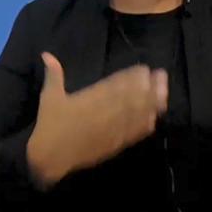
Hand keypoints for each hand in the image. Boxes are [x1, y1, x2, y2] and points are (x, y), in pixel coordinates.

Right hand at [25, 52, 167, 189]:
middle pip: (132, 98)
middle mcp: (105, 112)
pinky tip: (154, 118)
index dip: (132, 77)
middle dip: (149, 87)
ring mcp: (113, 129)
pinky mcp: (115, 143)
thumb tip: (46, 53)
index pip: (116, 85)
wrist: (50, 158)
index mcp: (91, 99)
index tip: (145, 69)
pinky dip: (145, 124)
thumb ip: (54, 74)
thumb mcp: (50, 97)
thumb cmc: (50, 125)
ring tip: (164, 93)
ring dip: (151, 103)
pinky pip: (134, 133)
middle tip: (161, 76)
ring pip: (136, 114)